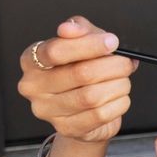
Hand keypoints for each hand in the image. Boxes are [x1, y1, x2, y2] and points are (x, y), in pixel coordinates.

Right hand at [17, 15, 136, 144]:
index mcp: (32, 60)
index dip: (89, 45)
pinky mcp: (66, 128)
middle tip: (125, 63)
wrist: (81, 108)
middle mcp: (33, 86)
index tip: (111, 42)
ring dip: (118, 86)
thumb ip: (80, 30)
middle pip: (80, 74)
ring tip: (122, 81)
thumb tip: (70, 28)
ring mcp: (47, 110)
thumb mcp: (81, 43)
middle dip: (111, 66)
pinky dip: (118, 104)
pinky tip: (119, 97)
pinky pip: (100, 115)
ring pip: (92, 96)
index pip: (56, 51)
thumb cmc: (79, 71)